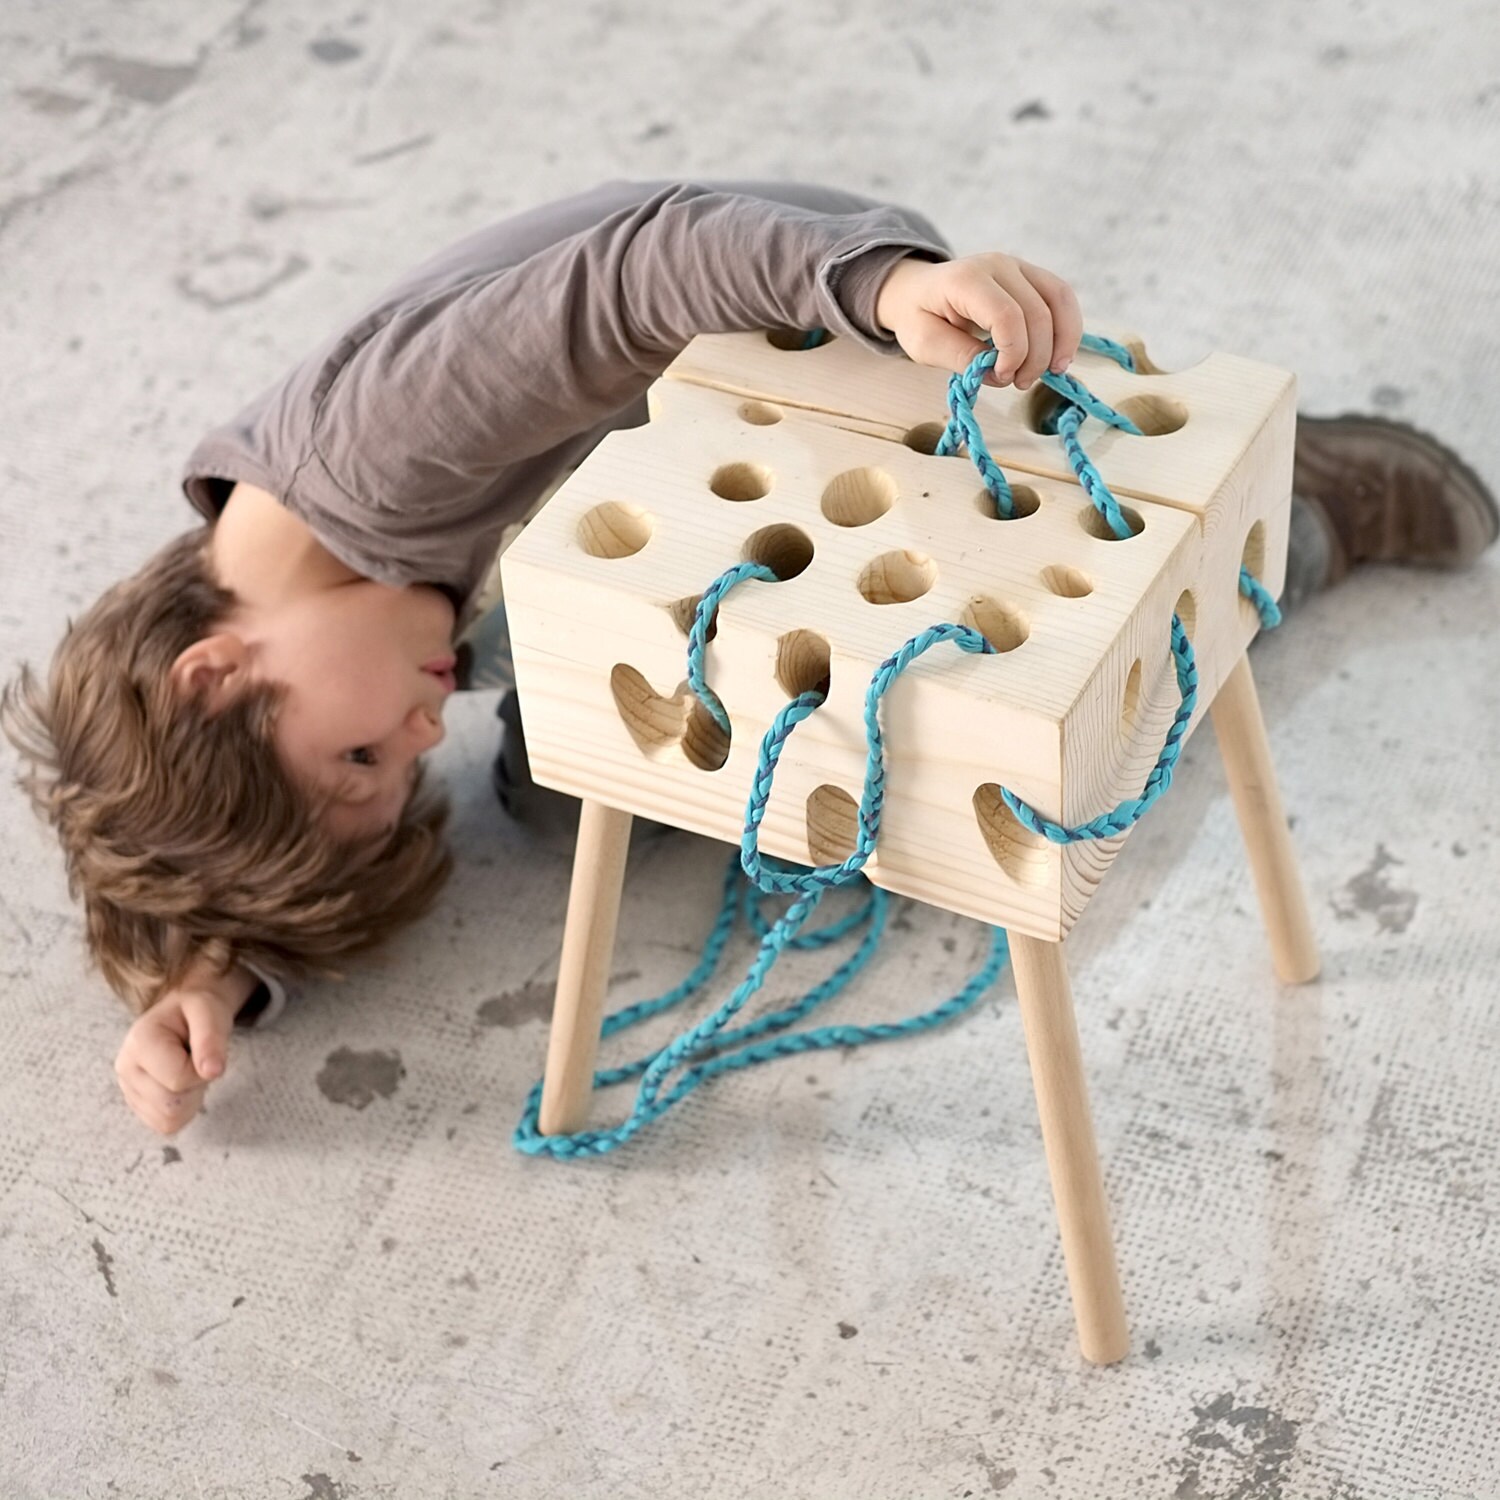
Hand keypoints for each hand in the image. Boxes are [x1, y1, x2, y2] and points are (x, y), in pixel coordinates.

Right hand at [113, 963, 253, 1134]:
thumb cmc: (198, 1009)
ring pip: (168, 1120)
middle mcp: (125, 1067)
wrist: (185, 1011)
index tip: (203, 1051)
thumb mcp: (210, 1011)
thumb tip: (212, 1072)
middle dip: (195, 1086)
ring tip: (188, 1069)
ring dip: (190, 1099)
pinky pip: (165, 1124)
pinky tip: (181, 1083)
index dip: (202, 1071)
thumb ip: (211, 1038)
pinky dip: (182, 1108)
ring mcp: (127, 1088)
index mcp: (139, 1041)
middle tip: (197, 1061)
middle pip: (171, 1106)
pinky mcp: (136, 1103)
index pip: (178, 1081)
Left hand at [875, 252, 1083, 391]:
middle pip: (1037, 313)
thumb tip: (1000, 372)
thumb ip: (960, 357)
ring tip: (1051, 372)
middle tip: (1018, 382)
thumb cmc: (919, 317)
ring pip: (1059, 300)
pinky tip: (1060, 356)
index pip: (1006, 315)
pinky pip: (1062, 298)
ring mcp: (1018, 266)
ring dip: (1061, 342)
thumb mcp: (924, 344)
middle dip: (1035, 357)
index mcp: (965, 280)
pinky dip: (1068, 328)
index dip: (1014, 353)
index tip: (1002, 378)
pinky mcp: (1031, 275)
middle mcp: (997, 265)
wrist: (917, 290)